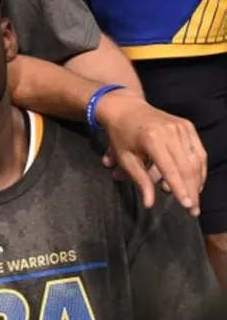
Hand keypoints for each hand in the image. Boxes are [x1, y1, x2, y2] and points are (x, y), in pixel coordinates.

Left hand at [97, 91, 206, 215]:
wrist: (125, 108)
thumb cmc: (121, 136)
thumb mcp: (125, 159)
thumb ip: (140, 181)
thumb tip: (150, 204)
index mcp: (153, 139)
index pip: (171, 170)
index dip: (180, 189)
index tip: (188, 206)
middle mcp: (171, 132)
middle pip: (187, 167)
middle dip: (192, 190)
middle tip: (193, 210)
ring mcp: (181, 127)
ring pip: (196, 159)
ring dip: (197, 181)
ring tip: (192, 199)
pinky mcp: (187, 125)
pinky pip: (198, 150)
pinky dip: (199, 168)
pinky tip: (195, 182)